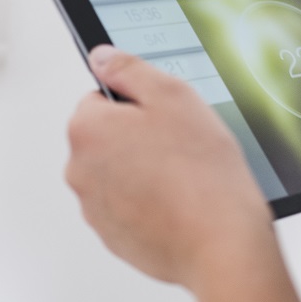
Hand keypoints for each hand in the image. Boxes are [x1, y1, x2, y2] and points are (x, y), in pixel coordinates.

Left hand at [66, 45, 272, 287]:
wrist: (221, 244)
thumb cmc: (202, 173)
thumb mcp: (173, 96)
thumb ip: (129, 69)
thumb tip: (101, 57)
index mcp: (86, 129)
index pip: (99, 99)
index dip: (137, 105)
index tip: (163, 118)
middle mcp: (79, 170)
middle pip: (106, 139)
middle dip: (136, 139)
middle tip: (179, 148)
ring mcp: (94, 209)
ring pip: (118, 174)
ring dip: (143, 172)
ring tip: (183, 179)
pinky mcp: (113, 238)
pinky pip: (127, 208)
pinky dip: (148, 204)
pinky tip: (179, 205)